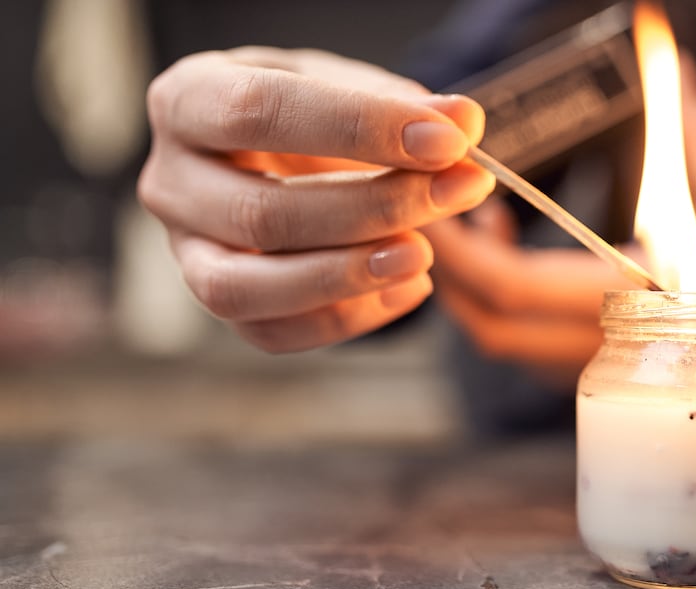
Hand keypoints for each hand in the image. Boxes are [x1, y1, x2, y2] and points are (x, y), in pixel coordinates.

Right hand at [137, 47, 494, 351]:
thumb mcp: (349, 87)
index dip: (359, 126)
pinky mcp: (222, 304)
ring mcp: (185, 252)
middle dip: (373, 208)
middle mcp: (169, 180)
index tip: (444, 140)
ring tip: (423, 255)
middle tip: (458, 192)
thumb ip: (403, 105)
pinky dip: (348, 318)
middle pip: (260, 213)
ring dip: (346, 278)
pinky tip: (409, 287)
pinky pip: (273, 332)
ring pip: (245, 289)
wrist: (283, 156)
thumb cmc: (310, 115)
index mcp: (188, 99)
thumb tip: (462, 124)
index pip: (261, 111)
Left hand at [428, 62, 695, 386]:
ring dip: (475, 288)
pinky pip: (530, 348)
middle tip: (433, 206)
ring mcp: (603, 372)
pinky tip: (517, 252)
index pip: (511, 289)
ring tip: (476, 221)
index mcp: (631, 308)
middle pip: (488, 328)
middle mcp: (603, 351)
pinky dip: (505, 304)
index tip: (432, 196)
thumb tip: (678, 67)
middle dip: (446, 271)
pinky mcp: (610, 375)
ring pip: (505, 344)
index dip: (457, 249)